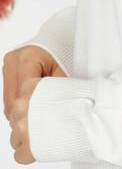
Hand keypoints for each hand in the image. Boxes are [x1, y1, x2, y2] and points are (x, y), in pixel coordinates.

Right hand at [3, 46, 65, 164]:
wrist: (62, 40)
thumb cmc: (66, 56)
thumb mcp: (65, 75)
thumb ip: (56, 93)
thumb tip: (53, 117)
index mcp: (27, 58)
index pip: (24, 95)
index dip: (32, 113)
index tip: (40, 127)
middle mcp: (13, 61)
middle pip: (13, 101)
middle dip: (25, 115)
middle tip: (39, 128)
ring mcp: (8, 65)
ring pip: (9, 101)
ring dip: (21, 111)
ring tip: (38, 117)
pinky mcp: (8, 70)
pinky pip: (10, 96)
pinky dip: (20, 104)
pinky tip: (33, 108)